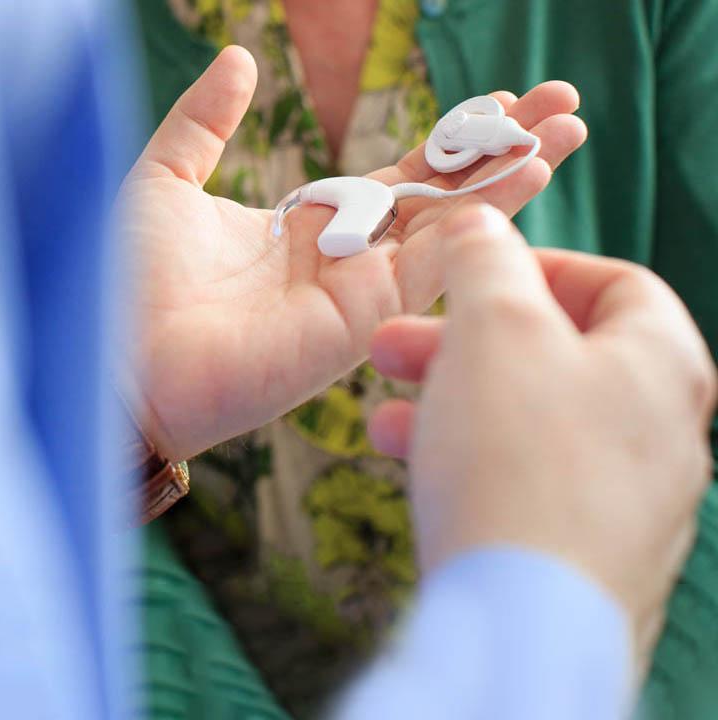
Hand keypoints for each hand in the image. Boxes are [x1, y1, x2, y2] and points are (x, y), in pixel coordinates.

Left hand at [119, 46, 586, 460]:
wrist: (113, 356)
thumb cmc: (125, 279)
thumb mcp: (164, 178)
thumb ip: (205, 120)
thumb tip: (238, 55)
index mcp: (300, 228)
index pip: (394, 178)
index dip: (447, 140)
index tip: (500, 99)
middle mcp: (338, 262)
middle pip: (439, 199)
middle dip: (500, 151)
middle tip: (563, 104)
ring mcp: (354, 295)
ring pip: (451, 229)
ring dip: (512, 180)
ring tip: (568, 129)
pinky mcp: (359, 322)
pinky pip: (433, 265)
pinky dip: (483, 222)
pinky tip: (526, 176)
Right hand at [367, 205, 716, 662]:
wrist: (526, 621)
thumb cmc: (518, 461)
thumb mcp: (493, 328)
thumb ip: (485, 261)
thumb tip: (480, 222)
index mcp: (663, 363)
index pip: (615, 283)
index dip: (533, 266)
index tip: (468, 275)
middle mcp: (665, 432)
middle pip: (562, 357)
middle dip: (465, 342)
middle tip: (393, 345)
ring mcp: (633, 501)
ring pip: (534, 424)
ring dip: (453, 406)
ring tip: (383, 418)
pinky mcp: (589, 555)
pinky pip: (528, 487)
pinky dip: (471, 465)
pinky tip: (415, 472)